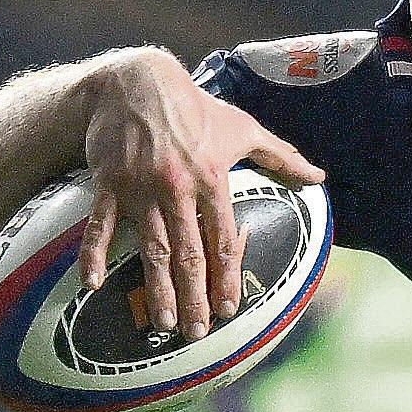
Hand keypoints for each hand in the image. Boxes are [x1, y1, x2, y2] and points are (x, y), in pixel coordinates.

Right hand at [81, 55, 323, 344]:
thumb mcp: (243, 127)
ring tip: (160, 322)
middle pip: (189, 253)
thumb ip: (281, 157)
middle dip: (193, 296)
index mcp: (213, 179)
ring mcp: (140, 188)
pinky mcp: (108, 183)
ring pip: (151, 247)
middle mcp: (178, 188)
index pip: (222, 240)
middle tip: (195, 331)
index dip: (226, 276)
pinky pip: (100, 225)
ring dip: (156, 287)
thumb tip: (318, 177)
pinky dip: (94, 255)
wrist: (137, 80)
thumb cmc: (195, 107)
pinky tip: (93, 285)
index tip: (228, 308)